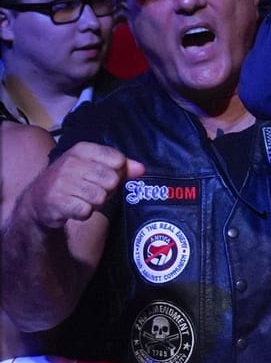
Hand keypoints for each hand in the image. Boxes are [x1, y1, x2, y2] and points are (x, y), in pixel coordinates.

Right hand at [21, 142, 142, 228]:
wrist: (39, 199)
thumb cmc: (73, 180)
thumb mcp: (95, 166)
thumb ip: (121, 166)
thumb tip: (141, 169)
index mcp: (82, 149)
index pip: (118, 160)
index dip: (116, 172)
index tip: (102, 175)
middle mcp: (70, 162)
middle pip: (112, 180)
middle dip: (107, 190)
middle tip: (91, 189)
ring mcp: (61, 182)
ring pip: (100, 197)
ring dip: (95, 203)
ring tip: (81, 198)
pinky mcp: (57, 202)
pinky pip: (86, 211)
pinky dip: (84, 213)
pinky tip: (74, 207)